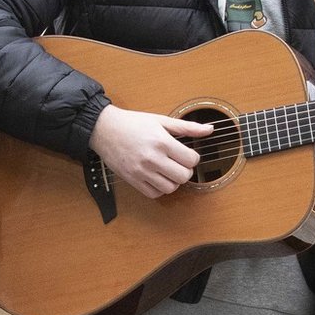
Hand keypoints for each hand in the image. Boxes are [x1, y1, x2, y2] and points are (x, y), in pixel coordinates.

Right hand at [89, 105, 212, 198]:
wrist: (104, 129)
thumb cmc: (133, 123)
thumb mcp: (161, 120)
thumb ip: (187, 127)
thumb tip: (209, 130)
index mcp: (162, 141)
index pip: (191, 159)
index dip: (193, 158)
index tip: (186, 154)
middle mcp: (152, 158)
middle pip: (183, 176)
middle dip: (185, 171)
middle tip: (179, 164)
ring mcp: (141, 171)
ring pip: (170, 187)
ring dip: (173, 181)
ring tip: (168, 171)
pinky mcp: (132, 180)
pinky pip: (154, 193)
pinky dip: (160, 188)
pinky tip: (157, 178)